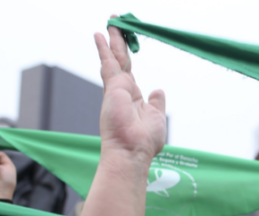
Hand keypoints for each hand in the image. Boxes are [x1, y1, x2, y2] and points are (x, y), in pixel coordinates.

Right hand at [94, 19, 165, 168]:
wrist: (132, 151)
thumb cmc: (144, 141)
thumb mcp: (157, 118)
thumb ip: (156, 103)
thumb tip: (158, 90)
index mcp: (132, 97)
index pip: (129, 70)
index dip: (127, 54)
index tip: (126, 40)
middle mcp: (122, 91)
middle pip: (120, 60)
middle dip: (117, 41)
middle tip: (116, 23)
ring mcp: (115, 89)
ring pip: (114, 57)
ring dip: (112, 39)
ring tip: (111, 21)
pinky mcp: (112, 88)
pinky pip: (109, 62)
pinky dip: (105, 47)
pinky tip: (100, 34)